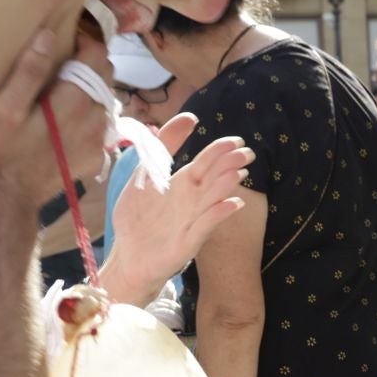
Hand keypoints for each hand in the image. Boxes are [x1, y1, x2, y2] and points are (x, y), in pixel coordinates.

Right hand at [0, 30, 110, 205]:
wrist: (9, 197)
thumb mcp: (5, 107)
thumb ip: (29, 71)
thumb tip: (48, 34)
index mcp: (75, 101)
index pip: (98, 56)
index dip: (84, 42)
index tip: (65, 41)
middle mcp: (95, 119)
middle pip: (106, 76)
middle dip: (89, 63)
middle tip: (62, 62)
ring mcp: (98, 140)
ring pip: (105, 100)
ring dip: (90, 89)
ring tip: (62, 89)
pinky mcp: (95, 157)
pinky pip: (101, 126)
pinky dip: (89, 115)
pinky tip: (67, 118)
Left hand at [100, 114, 251, 306]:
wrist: (129, 256)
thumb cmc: (138, 217)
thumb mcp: (144, 176)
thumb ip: (160, 149)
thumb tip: (179, 120)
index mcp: (182, 184)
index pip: (204, 163)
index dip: (219, 151)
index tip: (236, 140)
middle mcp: (192, 200)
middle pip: (213, 178)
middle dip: (229, 164)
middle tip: (246, 152)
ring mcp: (192, 220)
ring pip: (212, 199)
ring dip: (226, 187)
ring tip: (239, 173)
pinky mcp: (188, 242)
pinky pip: (205, 226)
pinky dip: (217, 215)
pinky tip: (231, 204)